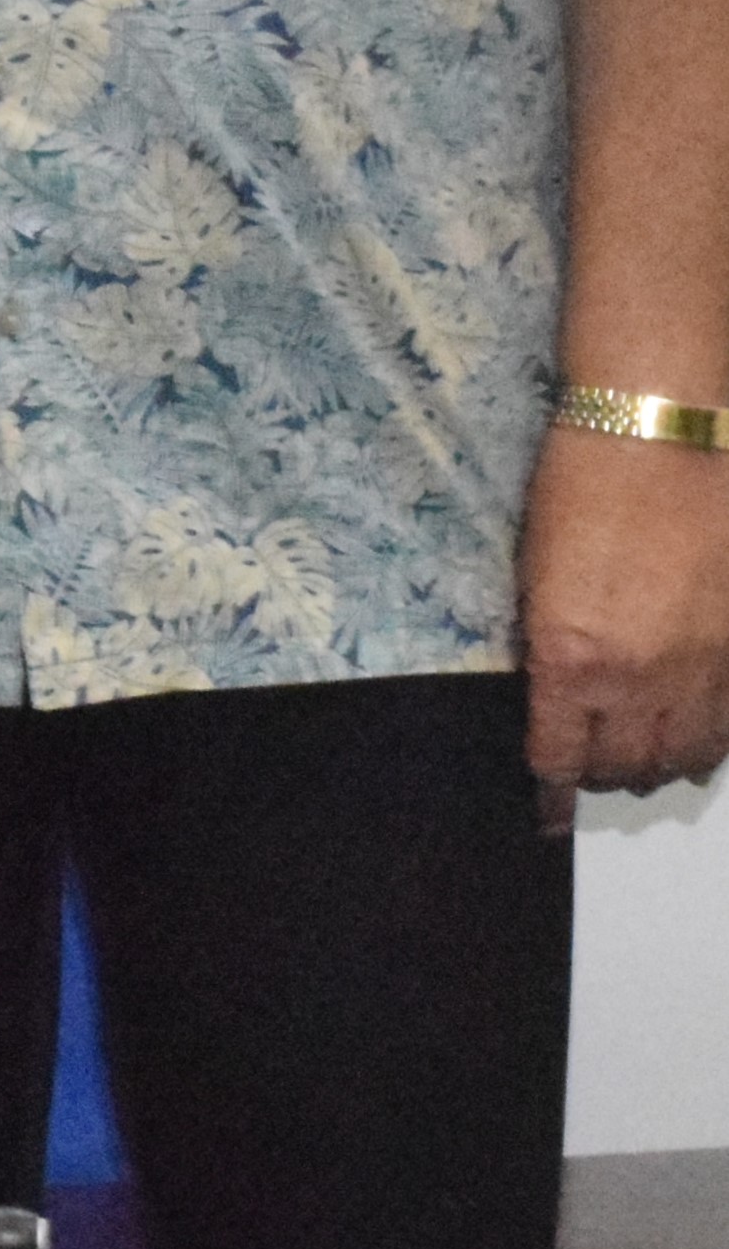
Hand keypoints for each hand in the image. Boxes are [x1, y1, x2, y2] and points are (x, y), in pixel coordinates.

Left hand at [521, 424, 728, 819]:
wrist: (664, 435)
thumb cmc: (580, 486)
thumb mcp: (538, 574)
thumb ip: (551, 644)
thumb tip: (558, 693)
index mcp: (570, 660)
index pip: (560, 757)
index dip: (553, 793)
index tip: (547, 813)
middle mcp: (638, 678)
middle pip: (626, 765)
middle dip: (604, 777)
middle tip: (593, 772)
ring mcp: (702, 666)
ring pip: (687, 755)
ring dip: (661, 765)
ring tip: (644, 758)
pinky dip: (711, 739)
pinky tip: (698, 736)